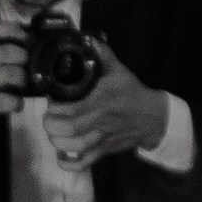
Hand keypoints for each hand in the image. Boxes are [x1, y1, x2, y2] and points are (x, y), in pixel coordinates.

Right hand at [0, 19, 30, 152]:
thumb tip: (21, 40)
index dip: (10, 29)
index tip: (24, 35)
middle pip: (1, 51)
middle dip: (20, 55)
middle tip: (26, 62)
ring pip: (6, 73)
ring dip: (21, 78)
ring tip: (22, 83)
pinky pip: (5, 99)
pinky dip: (16, 102)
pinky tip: (16, 103)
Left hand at [42, 40, 167, 169]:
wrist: (154, 117)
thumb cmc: (132, 93)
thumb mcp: (118, 70)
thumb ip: (102, 55)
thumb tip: (88, 38)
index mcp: (101, 101)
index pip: (71, 109)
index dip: (54, 108)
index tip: (50, 102)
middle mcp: (100, 121)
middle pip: (68, 130)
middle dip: (51, 124)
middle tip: (48, 117)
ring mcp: (102, 138)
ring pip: (74, 147)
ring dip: (57, 141)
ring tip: (53, 132)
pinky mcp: (104, 151)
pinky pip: (85, 163)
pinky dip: (69, 163)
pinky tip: (61, 155)